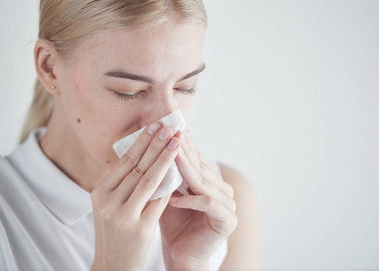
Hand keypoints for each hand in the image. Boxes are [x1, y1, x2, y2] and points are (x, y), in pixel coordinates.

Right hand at [90, 123, 181, 270]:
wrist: (113, 268)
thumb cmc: (116, 234)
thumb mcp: (112, 206)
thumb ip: (124, 184)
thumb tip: (146, 156)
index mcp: (100, 192)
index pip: (124, 161)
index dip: (141, 142)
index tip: (154, 125)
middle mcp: (108, 201)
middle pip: (136, 166)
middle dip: (155, 143)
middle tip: (169, 126)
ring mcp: (122, 215)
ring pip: (148, 179)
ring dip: (165, 158)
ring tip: (176, 141)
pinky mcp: (138, 228)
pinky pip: (158, 200)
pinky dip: (170, 184)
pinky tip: (181, 171)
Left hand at [160, 128, 237, 269]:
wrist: (181, 254)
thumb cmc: (171, 222)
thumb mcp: (167, 192)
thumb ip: (166, 171)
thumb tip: (150, 142)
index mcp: (209, 179)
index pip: (195, 156)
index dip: (182, 142)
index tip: (168, 125)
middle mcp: (221, 188)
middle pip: (200, 166)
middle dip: (183, 150)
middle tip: (170, 133)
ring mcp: (228, 203)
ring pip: (204, 182)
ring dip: (187, 169)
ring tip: (171, 157)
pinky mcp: (228, 220)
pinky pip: (208, 204)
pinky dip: (190, 201)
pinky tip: (173, 199)